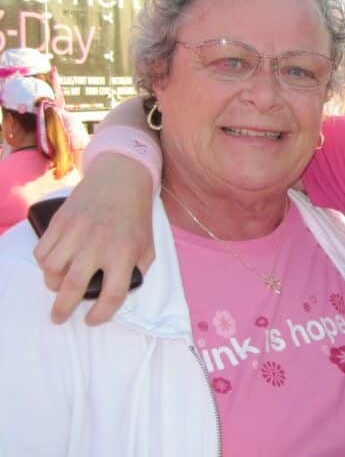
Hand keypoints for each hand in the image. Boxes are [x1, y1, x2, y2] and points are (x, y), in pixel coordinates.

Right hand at [33, 153, 154, 324]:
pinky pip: (42, 251)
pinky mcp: (60, 221)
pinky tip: (53, 264)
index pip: (113, 294)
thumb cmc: (136, 217)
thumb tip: (121, 293)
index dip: (101, 314)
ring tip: (59, 285)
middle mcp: (98, 244)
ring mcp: (76, 232)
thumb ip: (137, 270)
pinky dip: (44, 263)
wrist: (121, 180)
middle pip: (73, 287)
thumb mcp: (148, 245)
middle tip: (59, 317)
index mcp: (125, 253)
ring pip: (52, 270)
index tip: (93, 319)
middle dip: (63, 309)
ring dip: (53, 283)